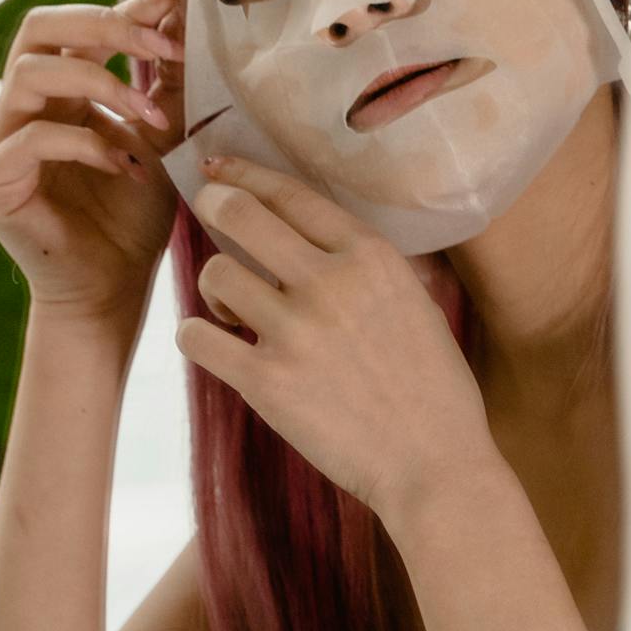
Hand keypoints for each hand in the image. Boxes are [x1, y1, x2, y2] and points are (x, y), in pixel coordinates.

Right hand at [0, 0, 185, 325]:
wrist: (112, 290)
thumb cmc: (131, 218)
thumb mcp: (161, 138)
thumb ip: (166, 82)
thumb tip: (181, 13)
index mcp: (59, 92)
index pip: (79, 28)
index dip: (127, 7)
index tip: (177, 0)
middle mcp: (22, 109)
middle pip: (39, 28)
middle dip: (104, 25)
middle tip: (159, 45)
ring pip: (29, 73)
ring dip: (100, 82)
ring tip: (148, 112)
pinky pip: (30, 139)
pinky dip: (84, 143)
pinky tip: (123, 165)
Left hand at [177, 154, 496, 524]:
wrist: (434, 465)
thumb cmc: (432, 389)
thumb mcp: (415, 304)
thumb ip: (365, 267)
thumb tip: (314, 239)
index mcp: (371, 257)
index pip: (292, 194)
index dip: (246, 172)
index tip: (219, 166)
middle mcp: (330, 283)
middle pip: (240, 214)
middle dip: (213, 204)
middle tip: (206, 209)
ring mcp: (294, 331)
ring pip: (215, 273)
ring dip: (214, 287)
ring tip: (232, 310)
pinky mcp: (265, 382)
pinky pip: (197, 337)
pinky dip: (197, 336)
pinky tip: (215, 343)